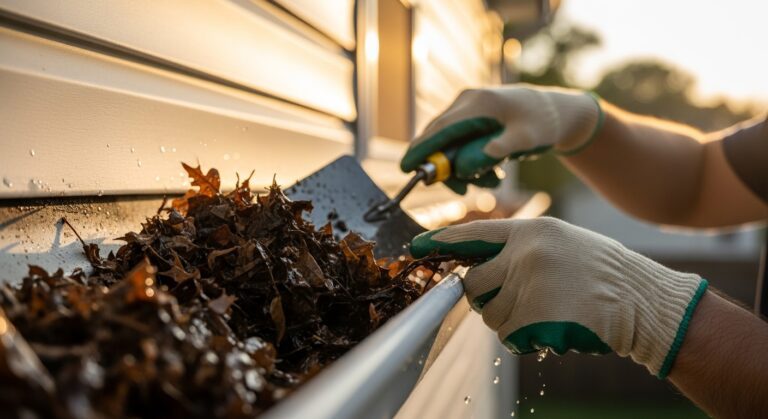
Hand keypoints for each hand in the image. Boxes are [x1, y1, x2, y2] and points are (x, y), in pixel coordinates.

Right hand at [400, 84, 602, 193]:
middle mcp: (467, 102)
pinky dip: (469, 161)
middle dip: (447, 168)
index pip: (440, 129)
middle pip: (438, 138)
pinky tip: (491, 172)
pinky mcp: (470, 118)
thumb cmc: (544, 123)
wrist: (558, 112)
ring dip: (463, 168)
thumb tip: (473, 162)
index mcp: (478, 103)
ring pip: (448, 144)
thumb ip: (501, 148)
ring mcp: (467, 109)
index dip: (421, 150)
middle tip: (465, 190)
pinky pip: (458, 144)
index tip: (406, 169)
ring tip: (492, 180)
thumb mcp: (527, 138)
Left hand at [410, 217, 707, 377]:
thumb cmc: (602, 273)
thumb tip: (477, 268)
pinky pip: (509, 337)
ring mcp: (529, 286)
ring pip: (489, 315)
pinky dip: (526, 339)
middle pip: (474, 283)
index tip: (418, 246)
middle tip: (517, 300)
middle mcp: (525, 255)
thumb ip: (520, 250)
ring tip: (546, 312)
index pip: (474, 234)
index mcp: (532, 231)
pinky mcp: (535, 318)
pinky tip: (555, 326)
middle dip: (485, 297)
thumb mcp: (561, 243)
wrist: (643, 302)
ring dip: (509, 321)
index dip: (442, 242)